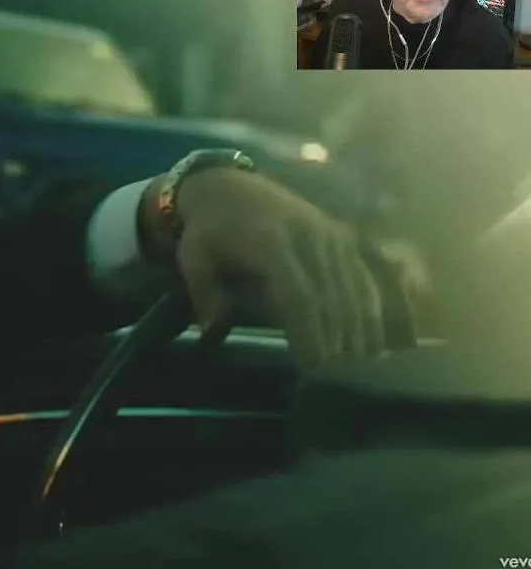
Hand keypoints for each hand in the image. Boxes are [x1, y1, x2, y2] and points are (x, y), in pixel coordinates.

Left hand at [141, 168, 385, 374]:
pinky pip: (366, 278)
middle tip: (341, 385)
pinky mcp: (343, 239)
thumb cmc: (207, 229)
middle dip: (340, 344)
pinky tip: (378, 343)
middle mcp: (310, 237)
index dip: (311, 335)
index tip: (314, 370)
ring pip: (357, 291)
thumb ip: (205, 294)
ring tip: (363, 374)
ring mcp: (331, 237)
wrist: (227, 184)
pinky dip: (375, 311)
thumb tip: (214, 334)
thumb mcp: (193, 257)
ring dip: (362, 334)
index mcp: (271, 241)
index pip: (299, 296)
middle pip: (334, 299)